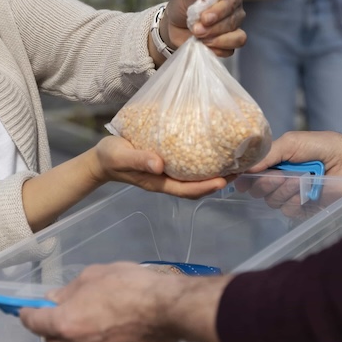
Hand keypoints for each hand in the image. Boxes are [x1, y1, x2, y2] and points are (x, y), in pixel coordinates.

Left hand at [19, 262, 181, 341]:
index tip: (25, 310)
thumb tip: (56, 298)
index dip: (28, 314)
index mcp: (66, 322)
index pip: (34, 322)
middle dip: (53, 327)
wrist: (169, 310)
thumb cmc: (131, 285)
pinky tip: (113, 332)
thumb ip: (70, 290)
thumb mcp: (96, 275)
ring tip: (96, 321)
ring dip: (77, 338)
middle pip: (53, 341)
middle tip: (66, 311)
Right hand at [89, 135, 229, 198]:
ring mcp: (167, 173)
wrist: (102, 158)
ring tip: (233, 161)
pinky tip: (213, 151)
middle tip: (240, 168)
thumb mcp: (121, 156)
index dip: (206, 187)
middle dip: (219, 180)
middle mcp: (166, 179)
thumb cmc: (110, 157)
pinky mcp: (167, 163)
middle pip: (197, 186)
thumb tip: (159, 164)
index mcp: (158, 182)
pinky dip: (203, 162)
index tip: (224, 180)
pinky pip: (189, 166)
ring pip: (195, 177)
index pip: (187, 189)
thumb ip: (138, 160)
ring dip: (214, 172)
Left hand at [163, 0, 245, 57]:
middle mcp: (236, 12)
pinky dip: (216, 50)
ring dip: (218, 40)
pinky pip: (229, 51)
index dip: (220, 11)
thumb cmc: (182, 8)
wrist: (174, 27)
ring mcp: (235, 30)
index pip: (233, 0)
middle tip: (196, 30)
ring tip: (200, 38)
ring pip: (237, 38)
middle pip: (234, 21)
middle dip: (213, 28)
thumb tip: (208, 4)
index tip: (204, 18)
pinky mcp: (229, 46)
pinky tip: (204, 45)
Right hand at [240, 131, 341, 206]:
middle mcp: (281, 179)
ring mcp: (293, 195)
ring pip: (273, 201)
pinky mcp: (305, 208)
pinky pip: (289, 211)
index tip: (241, 179)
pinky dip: (297, 201)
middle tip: (282, 175)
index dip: (246, 177)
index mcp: (276, 162)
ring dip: (285, 190)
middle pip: (258, 190)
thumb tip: (245, 167)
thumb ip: (268, 154)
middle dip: (267, 183)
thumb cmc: (324, 147)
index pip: (252, 174)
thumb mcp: (292, 142)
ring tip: (302, 179)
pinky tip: (308, 192)